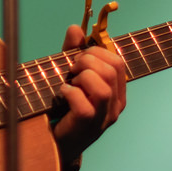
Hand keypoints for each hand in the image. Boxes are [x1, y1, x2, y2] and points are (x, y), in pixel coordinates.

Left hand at [51, 24, 126, 170]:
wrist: (54, 142)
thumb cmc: (63, 107)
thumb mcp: (69, 75)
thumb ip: (72, 52)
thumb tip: (75, 28)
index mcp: (116, 91)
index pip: (118, 61)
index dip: (96, 51)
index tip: (78, 57)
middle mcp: (115, 105)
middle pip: (112, 69)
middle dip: (86, 60)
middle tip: (70, 70)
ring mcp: (104, 117)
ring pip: (102, 86)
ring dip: (81, 77)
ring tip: (69, 82)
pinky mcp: (88, 125)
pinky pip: (84, 104)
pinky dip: (69, 93)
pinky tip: (62, 94)